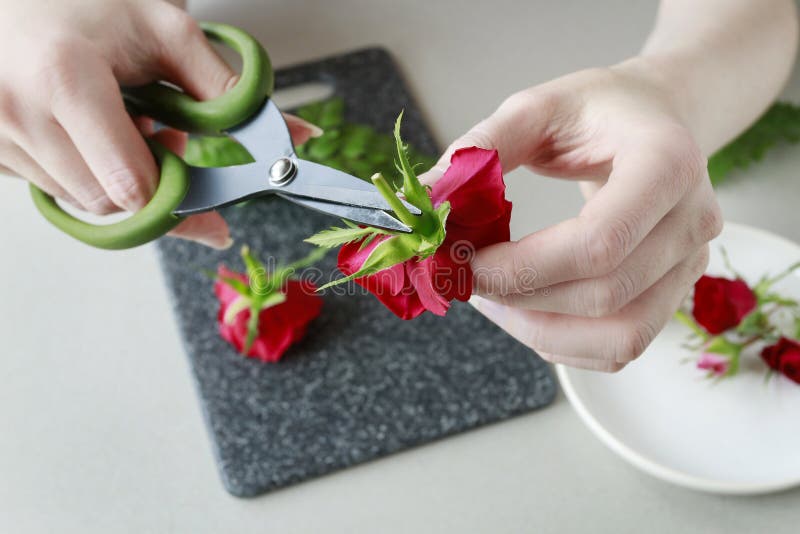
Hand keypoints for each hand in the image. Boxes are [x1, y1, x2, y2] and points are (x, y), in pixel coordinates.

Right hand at [0, 0, 318, 247]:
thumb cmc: (90, 6)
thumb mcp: (166, 32)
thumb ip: (227, 90)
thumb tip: (295, 137)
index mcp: (65, 79)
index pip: (129, 186)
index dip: (172, 194)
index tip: (193, 180)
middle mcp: (18, 111)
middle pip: (108, 202)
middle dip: (145, 182)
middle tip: (156, 133)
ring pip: (81, 200)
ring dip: (113, 176)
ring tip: (116, 121)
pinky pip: (51, 188)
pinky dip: (80, 171)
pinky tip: (82, 131)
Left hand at [423, 64, 722, 371]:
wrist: (659, 118)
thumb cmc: (600, 110)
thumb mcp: (537, 107)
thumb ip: (481, 149)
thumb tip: (424, 200)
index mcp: (667, 163)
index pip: (599, 241)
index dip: (522, 266)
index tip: (461, 261)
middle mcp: (693, 221)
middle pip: (605, 293)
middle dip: (519, 296)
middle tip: (461, 277)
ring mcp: (691, 264)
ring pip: (619, 336)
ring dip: (538, 330)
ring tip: (488, 298)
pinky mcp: (675, 292)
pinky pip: (620, 347)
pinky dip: (563, 344)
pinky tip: (523, 311)